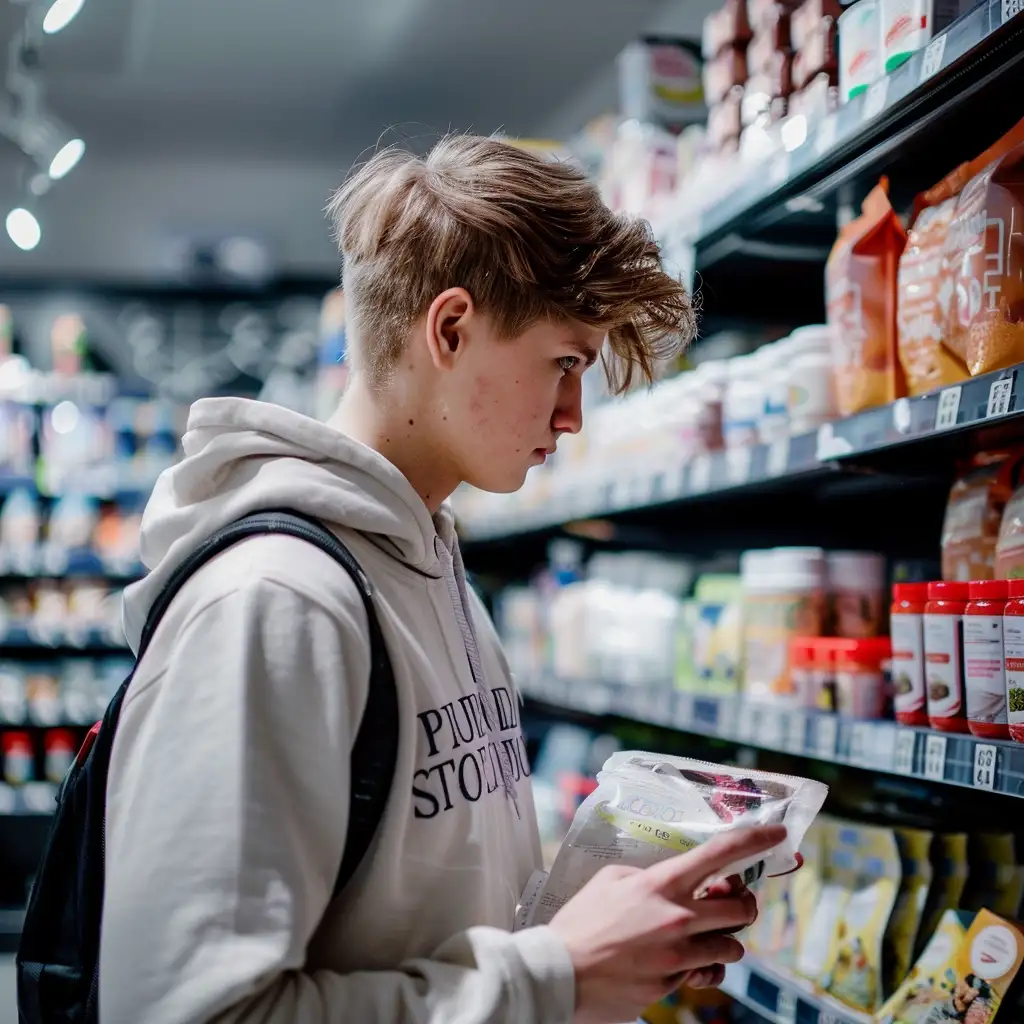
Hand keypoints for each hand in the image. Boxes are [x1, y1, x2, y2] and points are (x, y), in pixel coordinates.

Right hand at [549, 825, 785, 1023]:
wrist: (559, 973)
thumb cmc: (581, 922)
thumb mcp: (610, 881)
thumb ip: (647, 876)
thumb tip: (672, 881)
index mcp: (661, 884)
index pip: (719, 854)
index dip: (755, 840)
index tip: (778, 834)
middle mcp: (676, 917)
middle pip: (741, 910)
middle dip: (744, 907)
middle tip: (733, 905)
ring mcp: (677, 955)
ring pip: (731, 948)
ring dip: (726, 942)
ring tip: (708, 939)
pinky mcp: (672, 985)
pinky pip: (704, 975)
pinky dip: (701, 970)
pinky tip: (686, 965)